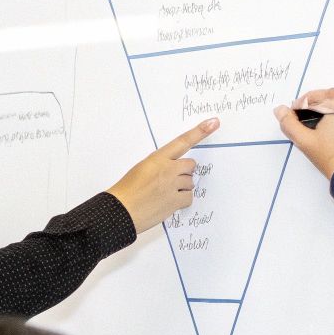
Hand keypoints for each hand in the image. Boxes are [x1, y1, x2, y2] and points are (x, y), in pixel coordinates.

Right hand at [107, 118, 217, 233]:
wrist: (120, 211)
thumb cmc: (126, 191)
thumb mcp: (140, 170)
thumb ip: (159, 166)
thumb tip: (175, 172)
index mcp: (157, 158)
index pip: (182, 141)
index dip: (200, 131)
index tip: (213, 123)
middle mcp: (167, 169)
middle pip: (190, 165)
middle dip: (184, 172)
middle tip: (171, 180)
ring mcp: (172, 185)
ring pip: (190, 182)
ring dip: (182, 187)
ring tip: (165, 194)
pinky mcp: (175, 201)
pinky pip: (189, 197)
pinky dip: (182, 200)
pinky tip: (169, 202)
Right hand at [274, 87, 333, 178]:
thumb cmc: (331, 156)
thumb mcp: (304, 140)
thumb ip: (289, 123)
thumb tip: (279, 109)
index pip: (313, 96)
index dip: (299, 104)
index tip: (292, 114)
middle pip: (328, 96)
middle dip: (313, 102)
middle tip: (302, 116)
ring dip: (326, 107)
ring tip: (315, 122)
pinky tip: (330, 128)